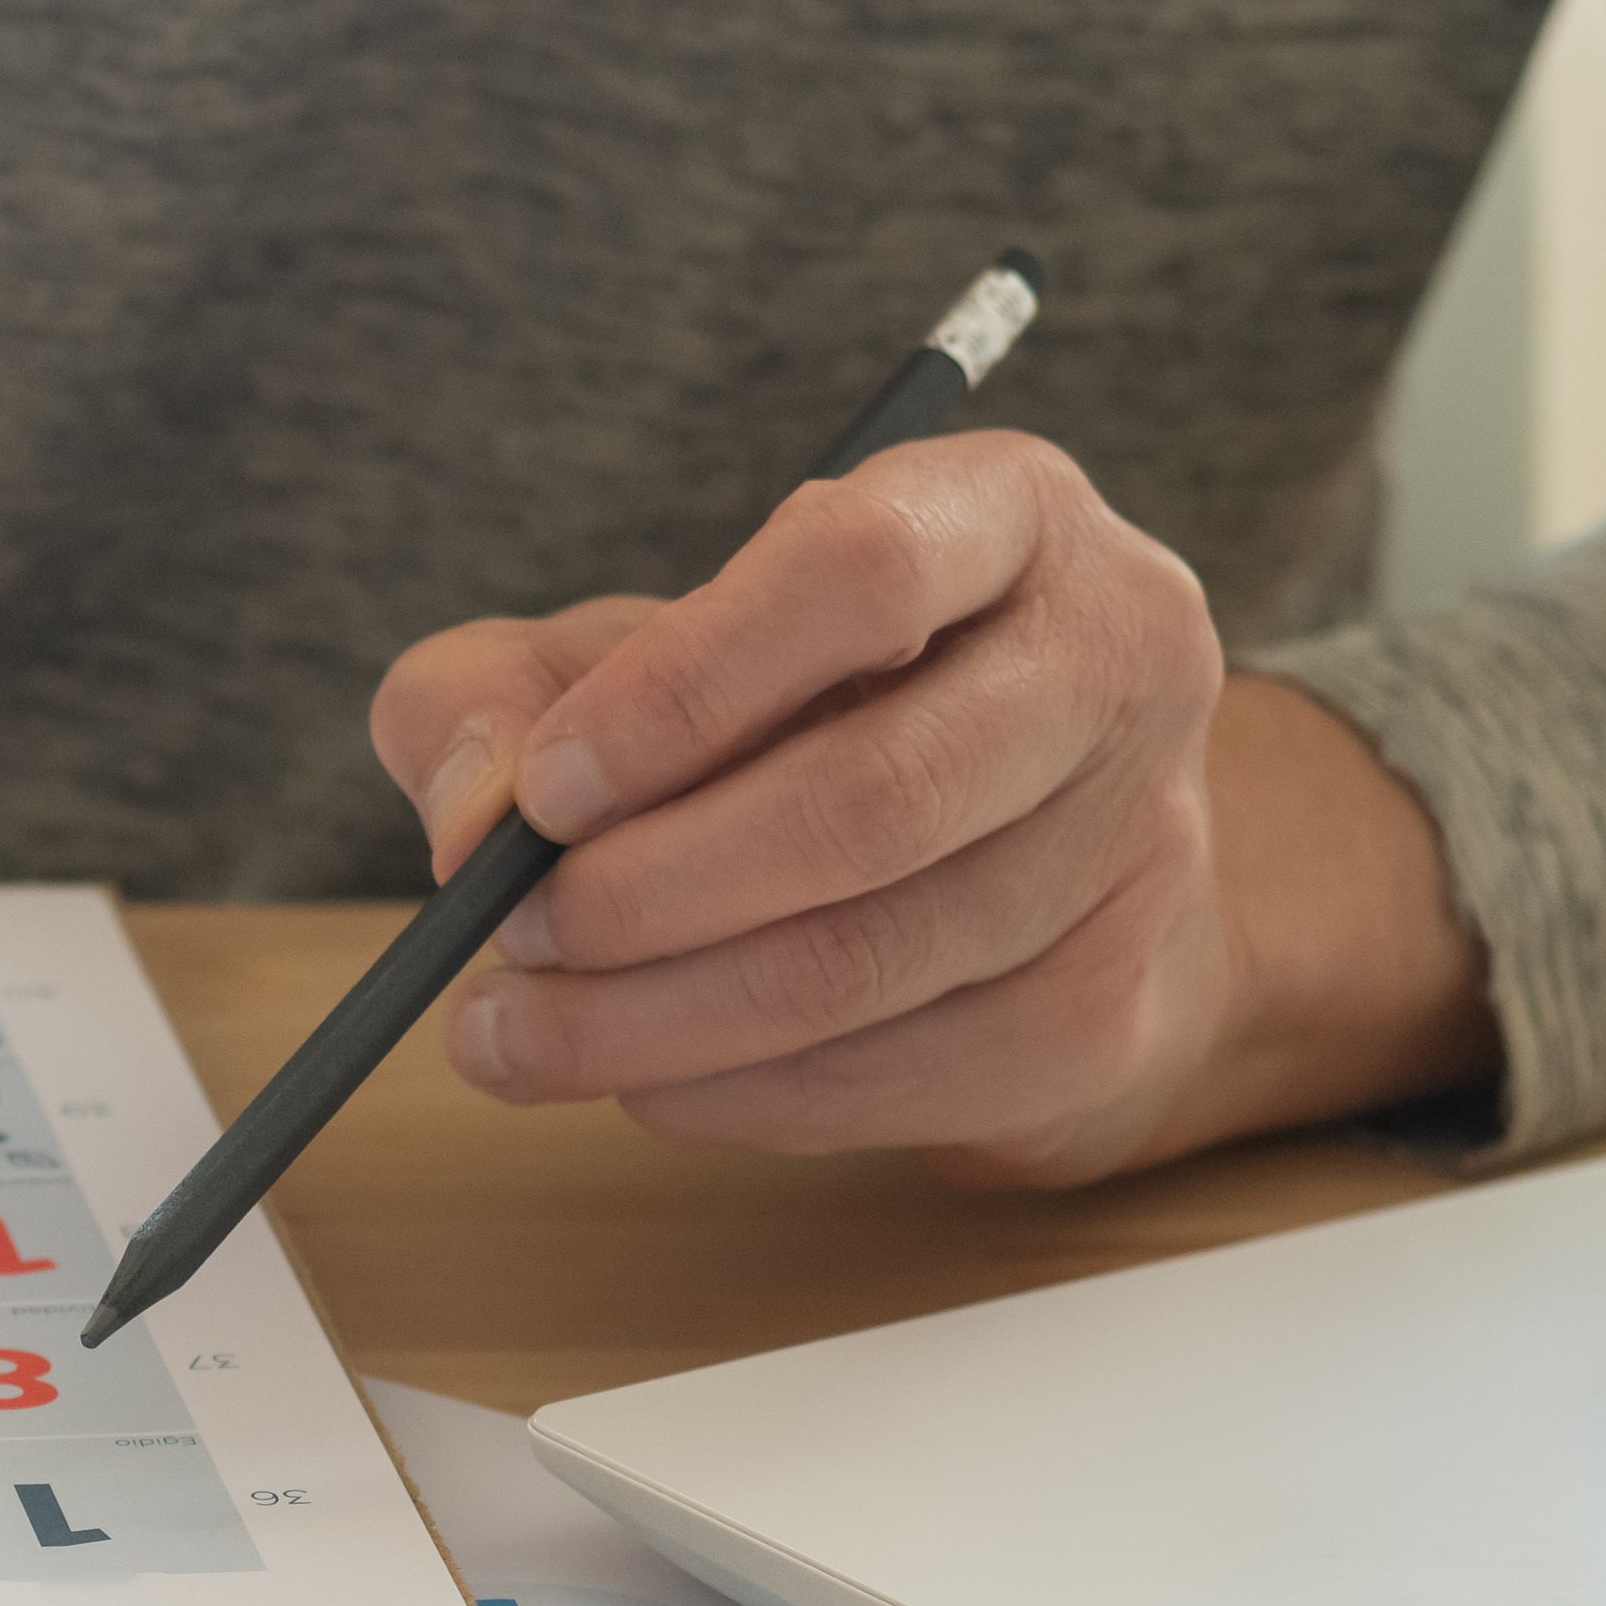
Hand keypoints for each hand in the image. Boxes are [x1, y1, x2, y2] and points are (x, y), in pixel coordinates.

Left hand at [365, 432, 1495, 1182]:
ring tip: (517, 1030)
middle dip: (654, 890)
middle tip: (510, 936)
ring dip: (658, 1022)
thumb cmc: (781, 716)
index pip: (860, 573)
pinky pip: (889, 1078)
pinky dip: (728, 1093)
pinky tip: (638, 1072)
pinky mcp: (1105, 1011)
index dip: (684, 691)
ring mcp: (1135, 845)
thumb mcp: (622, 653)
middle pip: (876, 799)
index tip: (545, 791)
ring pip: (873, 965)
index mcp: (1004, 512)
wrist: (1001, 858)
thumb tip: (471, 806)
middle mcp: (1114, 660)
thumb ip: (499, 691)